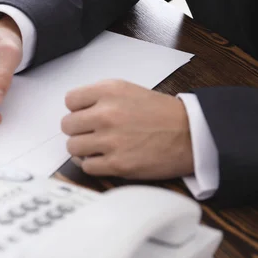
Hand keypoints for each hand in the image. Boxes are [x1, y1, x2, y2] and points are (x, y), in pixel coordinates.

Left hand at [61, 80, 193, 179]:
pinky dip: (94, 165)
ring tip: (99, 147)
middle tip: (93, 133)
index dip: (77, 109)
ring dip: (84, 149)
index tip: (87, 114)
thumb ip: (99, 97)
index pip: (70, 100)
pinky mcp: (117, 164)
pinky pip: (87, 167)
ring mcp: (111, 140)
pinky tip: (106, 159)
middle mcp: (107, 113)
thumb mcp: (127, 90)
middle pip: (67, 125)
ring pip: (73, 147)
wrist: (190, 134)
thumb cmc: (161, 113)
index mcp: (108, 91)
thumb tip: (75, 110)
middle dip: (78, 130)